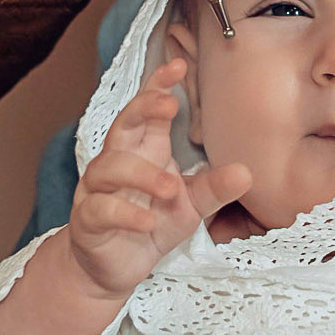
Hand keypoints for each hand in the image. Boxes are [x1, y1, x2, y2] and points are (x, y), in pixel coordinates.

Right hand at [67, 60, 250, 298]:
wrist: (112, 269)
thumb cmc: (150, 224)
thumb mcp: (190, 206)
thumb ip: (214, 188)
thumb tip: (247, 171)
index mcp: (143, 151)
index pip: (146, 110)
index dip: (157, 85)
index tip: (178, 65)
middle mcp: (116, 163)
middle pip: (122, 124)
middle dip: (142, 109)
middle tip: (169, 105)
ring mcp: (97, 190)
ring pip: (109, 167)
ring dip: (141, 174)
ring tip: (171, 187)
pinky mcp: (87, 221)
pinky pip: (101, 209)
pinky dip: (125, 213)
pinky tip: (148, 221)